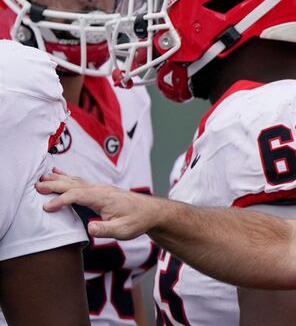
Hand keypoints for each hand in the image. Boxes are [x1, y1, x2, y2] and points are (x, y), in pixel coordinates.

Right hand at [37, 169, 163, 239]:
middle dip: (54, 185)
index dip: (61, 201)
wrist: (151, 212)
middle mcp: (100, 189)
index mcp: (103, 198)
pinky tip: (58, 174)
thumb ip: (106, 229)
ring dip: (58, 179)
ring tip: (41, 177)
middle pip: (73, 185)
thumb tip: (89, 227)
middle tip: (35, 185)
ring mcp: (100, 188)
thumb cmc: (137, 221)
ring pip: (75, 181)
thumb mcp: (123, 230)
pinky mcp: (100, 190)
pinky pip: (80, 182)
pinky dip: (67, 178)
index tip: (46, 207)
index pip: (77, 196)